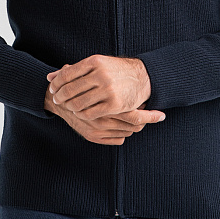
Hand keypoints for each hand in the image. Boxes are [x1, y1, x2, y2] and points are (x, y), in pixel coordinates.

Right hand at [44, 85, 164, 145]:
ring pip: (126, 133)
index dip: (149, 116)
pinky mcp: (93, 137)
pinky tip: (127, 123)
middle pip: (133, 128)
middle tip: (153, 112)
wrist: (57, 97)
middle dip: (145, 120)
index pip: (136, 118)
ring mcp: (98, 131)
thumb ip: (120, 86)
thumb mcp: (98, 79)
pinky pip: (118, 139)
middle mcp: (102, 122)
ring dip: (135, 125)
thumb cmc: (82, 84)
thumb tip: (142, 88)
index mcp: (108, 107)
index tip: (161, 114)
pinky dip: (124, 132)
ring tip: (141, 115)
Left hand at [47, 54, 152, 119]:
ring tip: (68, 106)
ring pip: (78, 103)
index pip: (67, 74)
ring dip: (69, 106)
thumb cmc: (114, 70)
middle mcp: (101, 75)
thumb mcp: (96, 64)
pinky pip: (89, 113)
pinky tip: (80, 112)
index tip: (52, 89)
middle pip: (70, 90)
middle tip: (57, 100)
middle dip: (60, 97)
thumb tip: (49, 77)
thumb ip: (73, 70)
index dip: (56, 84)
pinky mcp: (114, 104)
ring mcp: (108, 90)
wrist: (142, 78)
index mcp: (95, 61)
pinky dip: (81, 114)